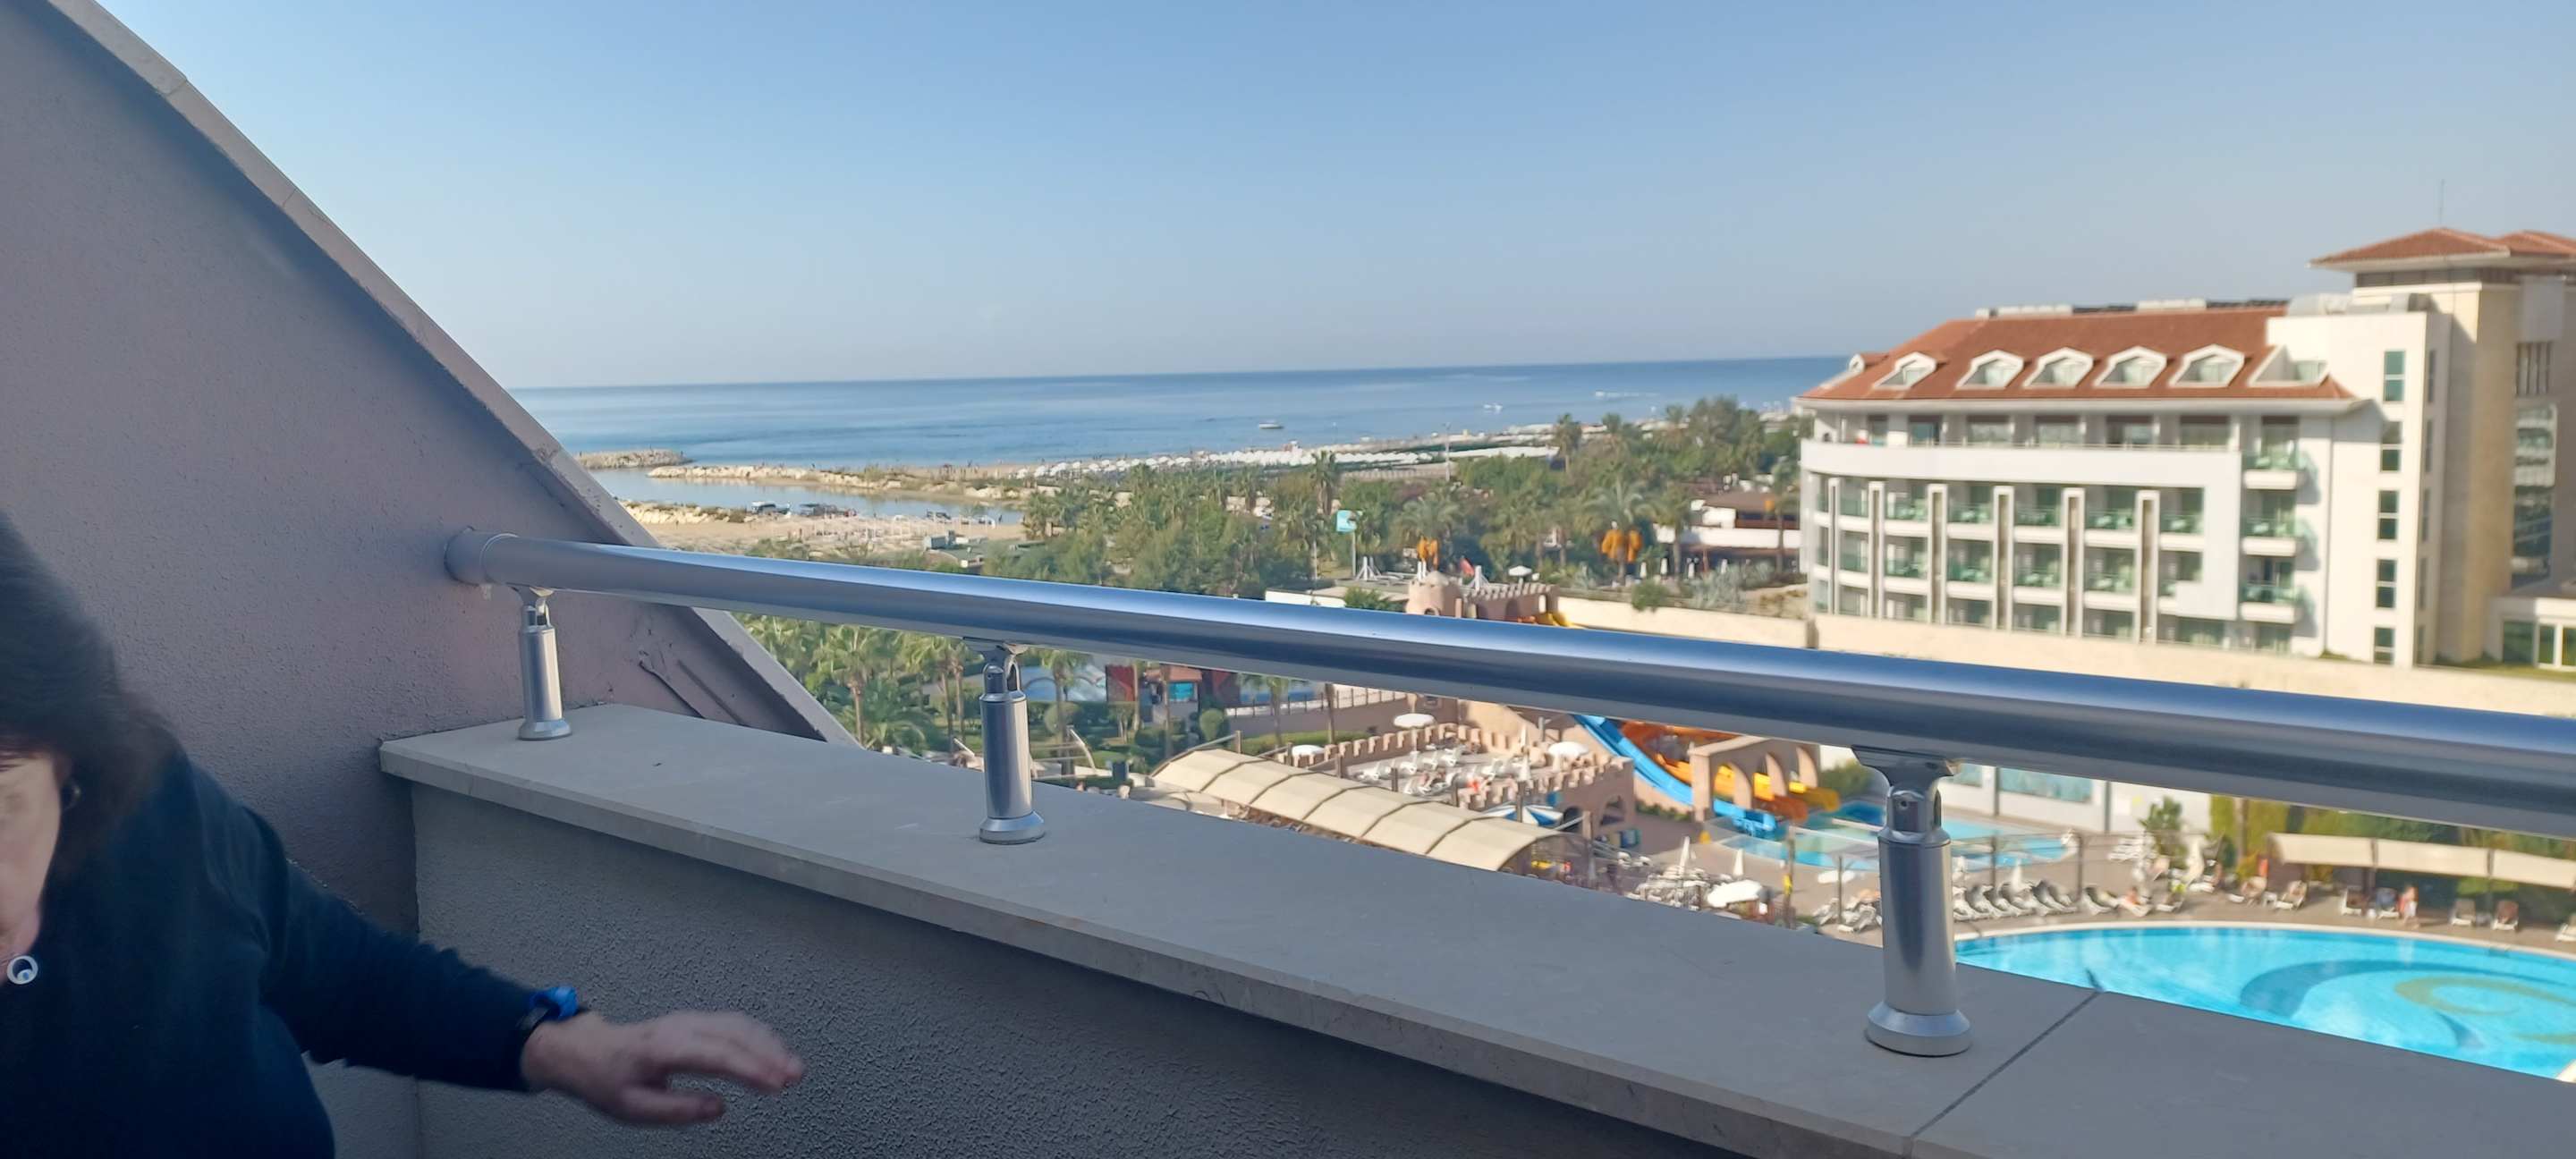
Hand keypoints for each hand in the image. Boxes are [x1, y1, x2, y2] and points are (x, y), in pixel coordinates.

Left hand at [521, 1010, 804, 1124]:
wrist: (588, 1051)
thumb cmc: (609, 1080)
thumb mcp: (633, 1108)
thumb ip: (678, 1109)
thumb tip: (718, 1108)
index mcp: (665, 1048)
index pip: (718, 1054)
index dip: (751, 1069)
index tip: (775, 1085)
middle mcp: (682, 1026)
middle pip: (736, 1033)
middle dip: (770, 1053)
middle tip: (794, 1076)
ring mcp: (691, 1019)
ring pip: (740, 1024)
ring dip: (770, 1043)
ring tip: (793, 1068)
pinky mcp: (697, 1021)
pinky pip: (735, 1023)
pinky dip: (761, 1036)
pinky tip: (775, 1051)